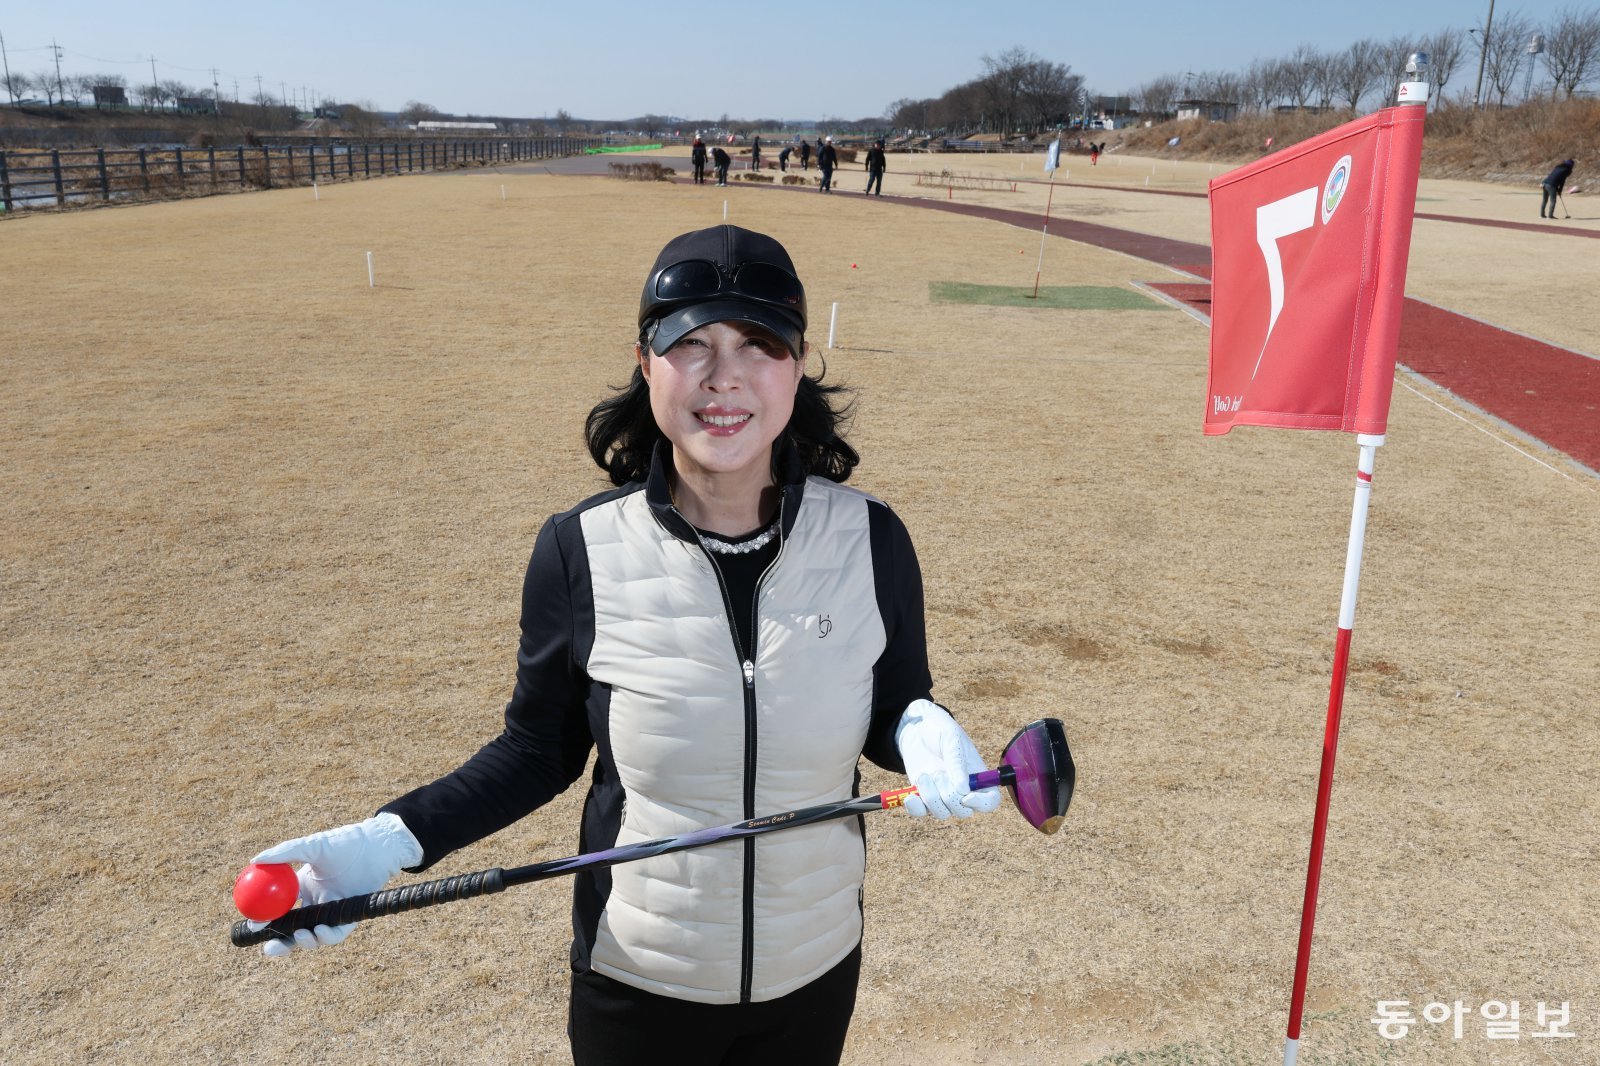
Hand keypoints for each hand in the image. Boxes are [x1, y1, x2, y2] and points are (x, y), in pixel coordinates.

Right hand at [249, 812, 422, 956]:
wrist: (377, 845)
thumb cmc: (345, 843)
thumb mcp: (312, 846)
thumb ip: (285, 853)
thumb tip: (254, 861)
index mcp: (302, 887)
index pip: (278, 909)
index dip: (265, 920)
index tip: (253, 925)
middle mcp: (316, 902)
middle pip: (292, 928)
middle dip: (279, 943)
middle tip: (268, 948)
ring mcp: (332, 910)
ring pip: (313, 934)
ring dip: (303, 942)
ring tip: (300, 935)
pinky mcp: (351, 916)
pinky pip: (336, 933)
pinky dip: (326, 936)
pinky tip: (320, 929)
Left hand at [894, 700, 1001, 819]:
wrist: (916, 728)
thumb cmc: (939, 729)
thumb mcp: (951, 739)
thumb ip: (957, 763)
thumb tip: (964, 789)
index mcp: (978, 776)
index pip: (990, 800)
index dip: (982, 803)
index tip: (966, 796)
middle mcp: (963, 790)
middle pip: (964, 811)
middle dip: (950, 796)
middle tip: (939, 774)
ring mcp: (943, 795)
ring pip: (942, 813)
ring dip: (931, 797)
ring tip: (924, 775)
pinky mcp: (924, 796)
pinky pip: (922, 812)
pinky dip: (915, 807)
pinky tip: (910, 796)